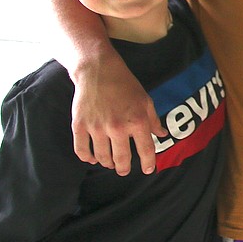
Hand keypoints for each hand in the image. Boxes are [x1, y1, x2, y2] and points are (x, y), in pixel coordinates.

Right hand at [72, 57, 166, 174]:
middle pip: (122, 159)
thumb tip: (162, 135)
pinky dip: (88, 158)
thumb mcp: (145, 100)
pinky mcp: (80, 125)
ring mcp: (97, 128)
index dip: (148, 163)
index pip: (146, 150)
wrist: (98, 71)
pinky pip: (82, 150)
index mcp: (137, 121)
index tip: (148, 170)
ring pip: (102, 157)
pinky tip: (93, 159)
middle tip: (124, 170)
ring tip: (111, 163)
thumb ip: (153, 120)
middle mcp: (117, 127)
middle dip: (124, 168)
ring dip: (108, 163)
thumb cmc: (125, 85)